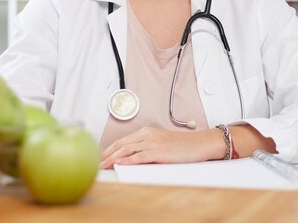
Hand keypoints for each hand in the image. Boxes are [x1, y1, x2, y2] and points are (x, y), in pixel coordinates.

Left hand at [100, 126, 221, 168]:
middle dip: (107, 153)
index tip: (101, 155)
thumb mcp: (161, 142)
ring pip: (128, 150)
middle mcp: (148, 135)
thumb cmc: (182, 145)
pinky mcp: (159, 152)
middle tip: (98, 161)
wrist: (199, 144)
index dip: (110, 148)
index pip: (123, 140)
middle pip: (122, 144)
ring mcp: (153, 143)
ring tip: (104, 165)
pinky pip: (140, 156)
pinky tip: (120, 164)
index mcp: (147, 132)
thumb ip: (146, 146)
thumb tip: (132, 156)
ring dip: (114, 158)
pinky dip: (128, 160)